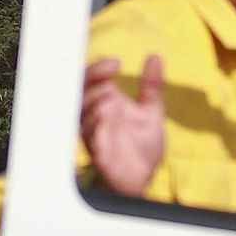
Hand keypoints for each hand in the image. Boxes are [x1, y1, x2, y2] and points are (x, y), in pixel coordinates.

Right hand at [80, 53, 165, 196]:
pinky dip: (93, 124)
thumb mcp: (152, 112)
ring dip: (92, 99)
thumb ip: (152, 86)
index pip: (93, 78)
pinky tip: (104, 116)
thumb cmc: (143, 146)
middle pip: (80, 89)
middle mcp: (95, 115)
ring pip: (80, 110)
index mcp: (106, 102)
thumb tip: (156, 57)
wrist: (144, 179)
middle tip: (109, 71)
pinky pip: (87, 135)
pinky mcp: (96, 150)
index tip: (117, 63)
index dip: (99, 67)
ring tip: (110, 95)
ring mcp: (94, 132)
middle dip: (92, 77)